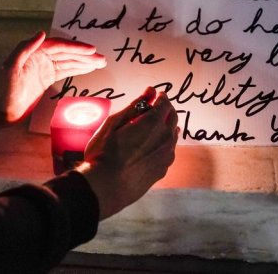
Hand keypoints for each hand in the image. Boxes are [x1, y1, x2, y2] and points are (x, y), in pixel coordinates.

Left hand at [0, 31, 106, 121]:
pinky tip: (89, 68)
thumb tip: (42, 33)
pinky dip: (78, 69)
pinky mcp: (47, 77)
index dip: (76, 47)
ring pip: (69, 61)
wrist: (1, 111)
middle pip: (67, 52)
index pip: (59, 46)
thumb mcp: (10, 68)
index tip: (92, 50)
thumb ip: (24, 49)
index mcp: (33, 51)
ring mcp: (45, 67)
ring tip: (101, 63)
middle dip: (85, 55)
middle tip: (102, 58)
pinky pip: (66, 70)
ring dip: (85, 61)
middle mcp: (40, 56)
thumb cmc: (4, 91)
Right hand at [77, 88, 178, 219]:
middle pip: (172, 118)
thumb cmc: (105, 153)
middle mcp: (165, 138)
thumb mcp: (114, 123)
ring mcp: (166, 155)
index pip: (165, 103)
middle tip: (157, 108)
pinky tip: (153, 147)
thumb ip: (135, 106)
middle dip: (166, 110)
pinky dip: (164, 144)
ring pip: (172, 135)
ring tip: (155, 127)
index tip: (157, 95)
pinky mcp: (162, 170)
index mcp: (154, 123)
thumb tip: (150, 91)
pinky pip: (168, 151)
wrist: (106, 187)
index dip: (161, 97)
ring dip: (166, 127)